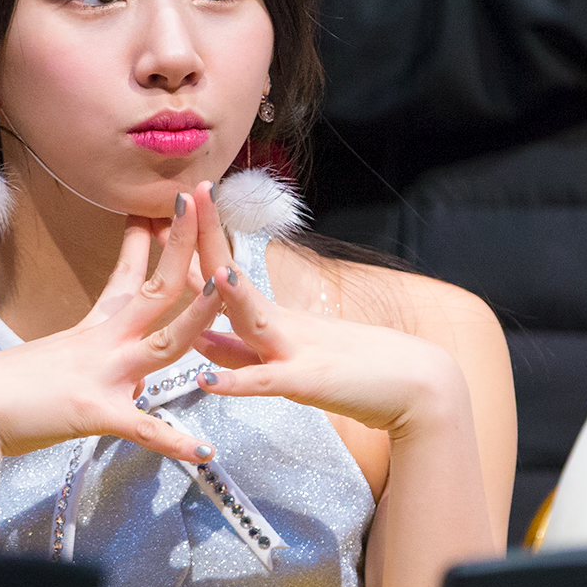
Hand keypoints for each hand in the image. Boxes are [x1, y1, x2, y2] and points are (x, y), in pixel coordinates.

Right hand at [0, 195, 221, 460]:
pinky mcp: (95, 413)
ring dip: (198, 315)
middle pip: (155, 290)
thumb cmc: (1, 388)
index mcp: (92, 330)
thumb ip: (96, 367)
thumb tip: (126, 380)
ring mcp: (103, 375)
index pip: (128, 277)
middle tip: (198, 203)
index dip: (151, 242)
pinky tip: (205, 450)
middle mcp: (103, 344)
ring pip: (164, 342)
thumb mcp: (54, 363)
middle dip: (180, 247)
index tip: (165, 210)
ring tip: (227, 289)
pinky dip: (176, 442)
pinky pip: (144, 428)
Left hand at [183, 183, 467, 441]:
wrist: (415, 387)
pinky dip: (236, 381)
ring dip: (231, 297)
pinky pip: (265, 382)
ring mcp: (294, 352)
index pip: (227, 271)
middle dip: (207, 241)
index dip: (199, 241)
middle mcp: (279, 326)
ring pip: (255, 321)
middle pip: (235, 281)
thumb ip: (241, 352)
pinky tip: (207, 378)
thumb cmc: (354, 371)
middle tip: (185, 199)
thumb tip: (198, 338)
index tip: (171, 211)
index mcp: (273, 318)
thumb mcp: (287, 358)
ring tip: (209, 270)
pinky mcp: (307, 384)